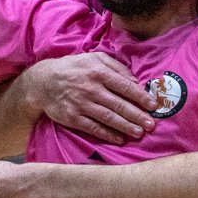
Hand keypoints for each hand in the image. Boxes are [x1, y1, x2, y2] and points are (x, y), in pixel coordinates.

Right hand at [28, 53, 155, 143]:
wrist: (44, 81)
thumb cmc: (75, 68)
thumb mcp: (95, 58)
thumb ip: (116, 67)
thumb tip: (135, 80)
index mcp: (98, 72)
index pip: (125, 86)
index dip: (140, 97)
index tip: (153, 105)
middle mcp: (91, 88)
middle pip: (119, 104)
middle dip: (137, 115)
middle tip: (151, 124)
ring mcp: (81, 104)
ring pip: (108, 117)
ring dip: (125, 126)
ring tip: (139, 133)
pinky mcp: (72, 117)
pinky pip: (93, 127)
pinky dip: (107, 134)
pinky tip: (119, 138)